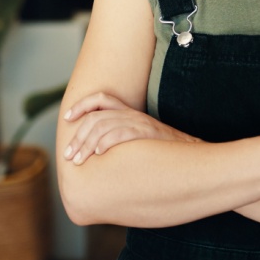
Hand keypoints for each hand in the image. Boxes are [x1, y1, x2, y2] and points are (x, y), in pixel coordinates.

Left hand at [63, 92, 194, 164]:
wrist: (192, 153)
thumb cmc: (164, 152)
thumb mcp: (140, 139)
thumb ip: (121, 139)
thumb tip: (98, 153)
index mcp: (129, 112)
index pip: (101, 99)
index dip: (81, 106)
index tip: (67, 118)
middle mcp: (132, 114)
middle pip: (96, 117)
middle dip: (78, 136)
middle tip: (69, 155)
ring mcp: (140, 123)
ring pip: (104, 126)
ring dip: (87, 143)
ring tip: (79, 160)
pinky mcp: (148, 133)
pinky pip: (122, 133)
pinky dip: (107, 142)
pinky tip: (99, 154)